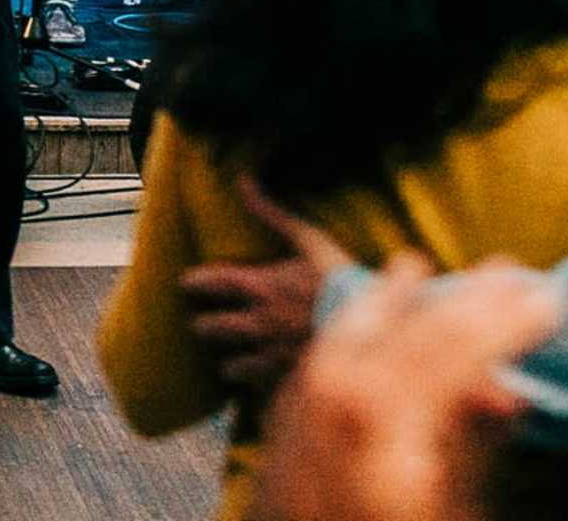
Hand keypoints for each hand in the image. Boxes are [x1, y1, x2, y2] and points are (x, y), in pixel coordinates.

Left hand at [182, 179, 350, 393]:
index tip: (188, 284)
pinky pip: (257, 389)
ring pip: (229, 366)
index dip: (193, 283)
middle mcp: (256, 323)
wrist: (378, 329)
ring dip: (229, 361)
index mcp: (258, 287)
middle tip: (205, 323)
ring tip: (231, 360)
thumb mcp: (308, 238)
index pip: (207, 284)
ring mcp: (270, 355)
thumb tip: (243, 179)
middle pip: (208, 328)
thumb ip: (271, 211)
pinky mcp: (287, 381)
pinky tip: (261, 381)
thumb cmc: (342, 278)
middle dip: (204, 325)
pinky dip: (256, 385)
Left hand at [243, 254, 563, 520]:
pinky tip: (352, 321)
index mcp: (386, 408)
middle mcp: (340, 388)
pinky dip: (344, 325)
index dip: (508, 322)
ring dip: (389, 295)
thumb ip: (473, 444)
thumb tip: (508, 394)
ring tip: (413, 265)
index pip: (460, 344)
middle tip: (509, 272)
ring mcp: (305, 398)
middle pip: (414, 328)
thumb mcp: (448, 504)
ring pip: (353, 327)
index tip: (550, 300)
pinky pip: (321, 348)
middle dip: (465, 299)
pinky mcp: (287, 416)